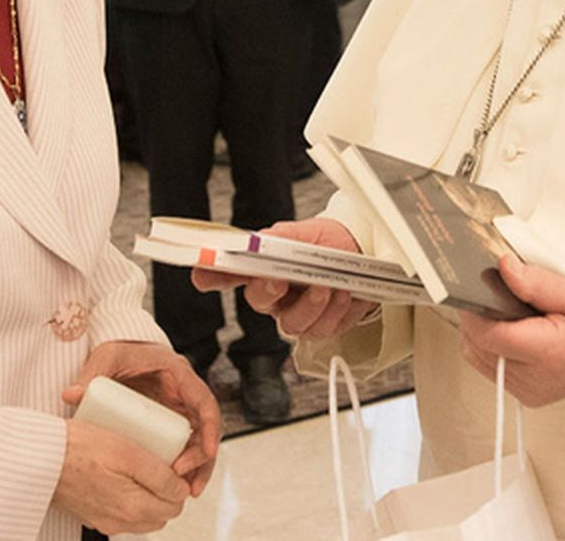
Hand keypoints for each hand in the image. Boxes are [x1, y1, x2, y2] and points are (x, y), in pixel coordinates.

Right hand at [52, 416, 190, 534]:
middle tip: (159, 463)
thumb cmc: (78, 448)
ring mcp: (104, 520)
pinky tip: (118, 474)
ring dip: (148, 495)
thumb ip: (159, 475)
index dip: (179, 482)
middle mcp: (119, 521)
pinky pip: (121, 512)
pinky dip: (128, 497)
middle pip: (161, 513)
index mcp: (132, 507)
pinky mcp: (92, 515)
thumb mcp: (128, 452)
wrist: (39, 458)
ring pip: (143, 515)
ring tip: (139, 468)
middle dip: (165, 490)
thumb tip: (181, 489)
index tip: (172, 463)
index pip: (176, 505)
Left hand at [62, 340, 219, 495]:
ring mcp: (178, 409)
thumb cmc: (118, 350)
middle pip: (206, 429)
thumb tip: (71, 395)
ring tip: (187, 492)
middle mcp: (184, 393)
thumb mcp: (107, 357)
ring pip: (198, 441)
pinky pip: (183, 445)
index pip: (205, 401)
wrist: (120, 351)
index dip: (211, 428)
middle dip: (203, 459)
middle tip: (188, 485)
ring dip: (197, 467)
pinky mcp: (169, 422)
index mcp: (178, 374)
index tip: (208, 453)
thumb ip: (91, 375)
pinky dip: (183, 465)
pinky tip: (173, 485)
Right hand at [193, 218, 379, 338]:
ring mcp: (296, 314)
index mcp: (262, 268)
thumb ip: (278, 239)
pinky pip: (321, 330)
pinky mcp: (320, 327)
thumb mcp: (303, 234)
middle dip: (268, 290)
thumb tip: (255, 242)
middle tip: (278, 279)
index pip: (227, 273)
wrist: (363, 254)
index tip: (201, 273)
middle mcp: (274, 295)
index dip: (210, 275)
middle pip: (258, 301)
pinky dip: (335, 311)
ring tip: (327, 285)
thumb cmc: (328, 243)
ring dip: (312, 304)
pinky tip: (342, 295)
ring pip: (292, 324)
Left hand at [458, 257, 564, 408]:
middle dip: (479, 319)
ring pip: (478, 359)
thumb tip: (504, 269)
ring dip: (484, 334)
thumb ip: (538, 283)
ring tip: (511, 315)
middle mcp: (536, 379)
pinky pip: (491, 368)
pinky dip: (494, 348)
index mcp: (550, 353)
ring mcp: (530, 391)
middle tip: (500, 297)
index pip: (489, 336)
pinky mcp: (528, 394)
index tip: (479, 288)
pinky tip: (515, 332)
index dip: (475, 310)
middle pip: (476, 348)